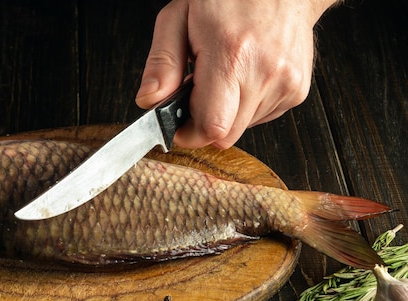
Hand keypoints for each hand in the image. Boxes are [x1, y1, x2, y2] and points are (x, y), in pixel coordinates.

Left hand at [136, 0, 338, 148]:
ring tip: (224, 77)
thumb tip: (150, 100)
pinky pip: (261, 117)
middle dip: (204, 123)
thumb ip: (162, 63)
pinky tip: (244, 78)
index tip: (178, 125)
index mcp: (231, 54)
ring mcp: (286, 83)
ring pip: (242, 128)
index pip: (210, 127)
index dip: (189, 133)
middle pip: (225, 135)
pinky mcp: (297, 91)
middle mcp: (264, 72)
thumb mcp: (178, 18)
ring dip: (226, 113)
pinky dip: (246, 106)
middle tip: (197, 94)